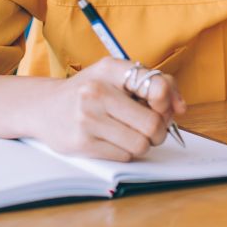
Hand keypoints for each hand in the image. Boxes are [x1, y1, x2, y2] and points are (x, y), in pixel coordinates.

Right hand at [24, 58, 187, 161]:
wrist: (44, 107)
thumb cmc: (90, 90)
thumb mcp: (117, 76)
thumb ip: (154, 84)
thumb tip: (181, 108)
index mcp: (111, 69)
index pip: (156, 86)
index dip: (168, 101)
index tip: (162, 106)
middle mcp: (97, 92)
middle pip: (153, 124)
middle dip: (159, 130)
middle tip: (151, 127)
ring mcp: (87, 119)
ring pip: (141, 144)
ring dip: (143, 143)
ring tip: (131, 133)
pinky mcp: (81, 144)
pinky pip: (124, 156)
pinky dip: (125, 152)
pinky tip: (113, 140)